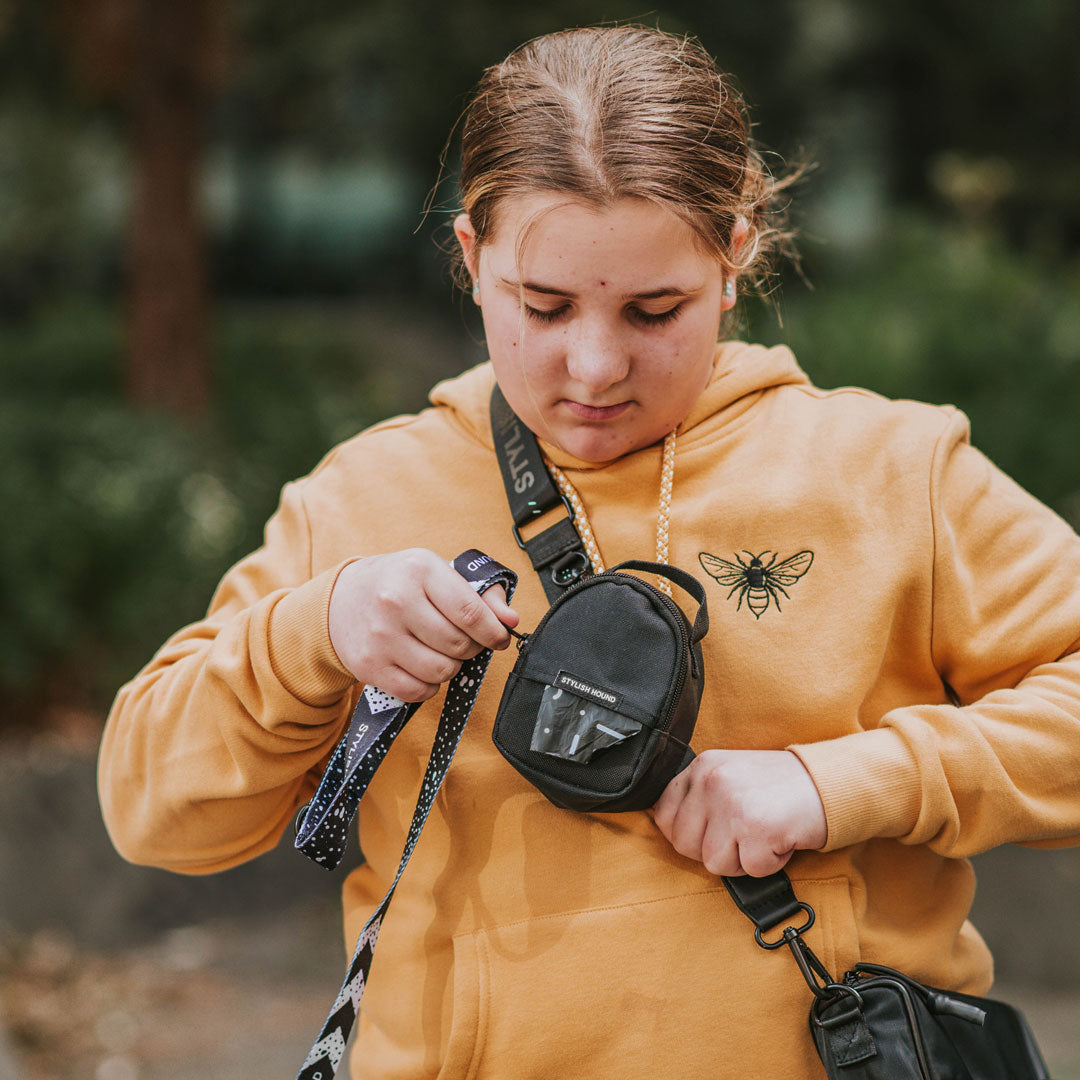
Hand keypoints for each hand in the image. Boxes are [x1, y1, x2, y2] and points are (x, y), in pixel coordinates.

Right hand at [328, 548, 518, 701]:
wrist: (341, 599)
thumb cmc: (399, 583)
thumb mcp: (436, 572)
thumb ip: (480, 593)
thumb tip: (510, 621)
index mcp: (419, 570)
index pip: (471, 612)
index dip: (493, 632)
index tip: (498, 637)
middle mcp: (396, 601)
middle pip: (459, 644)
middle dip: (470, 647)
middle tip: (461, 640)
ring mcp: (380, 636)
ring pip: (442, 671)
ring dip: (451, 666)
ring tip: (440, 651)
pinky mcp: (369, 666)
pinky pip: (419, 691)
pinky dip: (429, 685)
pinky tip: (421, 666)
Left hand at [652, 749, 826, 876]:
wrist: (831, 783)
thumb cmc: (780, 787)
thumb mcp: (731, 776)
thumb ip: (700, 797)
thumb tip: (670, 831)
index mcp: (702, 766)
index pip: (663, 814)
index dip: (685, 834)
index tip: (712, 832)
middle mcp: (712, 780)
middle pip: (684, 845)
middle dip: (715, 850)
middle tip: (744, 833)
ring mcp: (733, 803)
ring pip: (714, 862)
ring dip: (743, 859)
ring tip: (763, 833)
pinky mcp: (757, 828)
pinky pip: (749, 870)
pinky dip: (770, 863)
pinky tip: (780, 838)